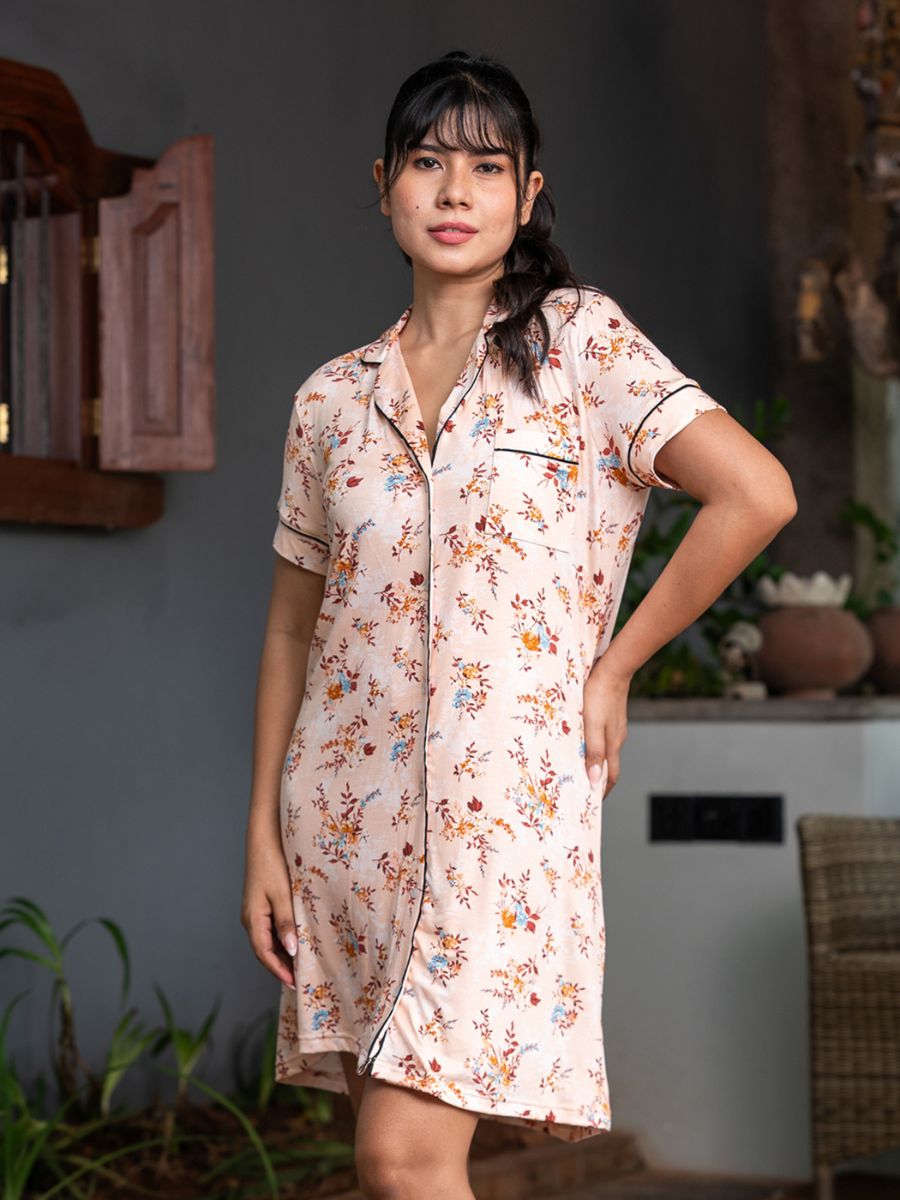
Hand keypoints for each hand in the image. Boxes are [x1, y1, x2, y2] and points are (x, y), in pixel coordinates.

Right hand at [240, 835, 297, 989]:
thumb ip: (286, 922)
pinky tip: (296, 943)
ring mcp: (255, 912)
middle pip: (265, 951)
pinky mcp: (262, 904)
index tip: (295, 984)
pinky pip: (271, 929)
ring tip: (301, 968)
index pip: (264, 953)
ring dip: (283, 955)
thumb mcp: (282, 894)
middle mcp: (251, 919)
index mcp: (252, 919)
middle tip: (302, 981)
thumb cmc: (272, 863)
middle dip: (281, 967)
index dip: (279, 971)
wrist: (264, 838)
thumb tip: (291, 950)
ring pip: (268, 941)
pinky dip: (283, 940)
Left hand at [583, 660, 631, 798]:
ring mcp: (615, 728)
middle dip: (599, 780)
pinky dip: (595, 747)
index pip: (610, 776)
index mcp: (612, 745)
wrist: (613, 670)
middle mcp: (617, 739)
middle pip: (609, 766)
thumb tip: (595, 781)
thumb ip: (593, 752)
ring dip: (596, 763)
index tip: (592, 803)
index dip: (602, 791)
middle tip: (583, 790)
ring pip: (606, 751)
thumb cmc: (599, 696)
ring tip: (580, 769)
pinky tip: (584, 743)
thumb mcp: (592, 726)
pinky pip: (604, 739)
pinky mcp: (611, 717)